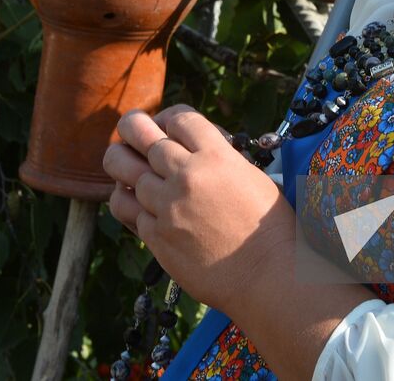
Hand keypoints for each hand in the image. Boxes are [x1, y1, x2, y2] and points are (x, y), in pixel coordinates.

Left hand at [102, 105, 295, 310]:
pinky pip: (124, 208)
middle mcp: (188, 175)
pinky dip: (126, 200)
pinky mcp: (156, 235)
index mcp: (217, 156)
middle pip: (140, 133)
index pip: (179, 118)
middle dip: (132, 127)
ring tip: (124, 163)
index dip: (169, 117)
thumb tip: (198, 153)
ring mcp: (168, 206)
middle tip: (131, 129)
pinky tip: (133, 200)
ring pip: (122, 169)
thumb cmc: (272, 229)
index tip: (166, 125)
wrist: (268, 277)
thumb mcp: (253, 177)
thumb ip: (221, 159)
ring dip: (122, 163)